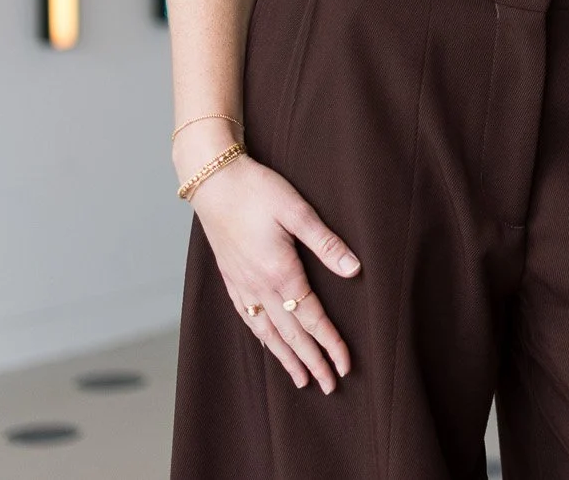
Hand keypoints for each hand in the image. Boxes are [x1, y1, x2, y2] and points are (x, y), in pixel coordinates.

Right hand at [183, 148, 360, 391]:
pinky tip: (268, 345)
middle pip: (290, 334)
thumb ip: (326, 243)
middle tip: (330, 386)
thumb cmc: (258, 190)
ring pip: (266, 332)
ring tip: (301, 380)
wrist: (213, 182)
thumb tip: (354, 270)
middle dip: (311, 361)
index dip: (330, 344)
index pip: (311, 319)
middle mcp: (259, 287)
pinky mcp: (231, 279)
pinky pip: (248, 319)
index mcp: (280, 273)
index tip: (345, 366)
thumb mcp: (298, 211)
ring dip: (286, 357)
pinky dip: (262, 338)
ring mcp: (242, 285)